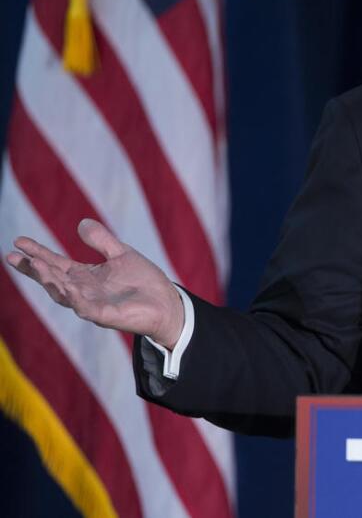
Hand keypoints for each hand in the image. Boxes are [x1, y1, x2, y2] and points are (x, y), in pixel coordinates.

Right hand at [6, 219, 183, 347]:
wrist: (167, 303)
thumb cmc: (144, 281)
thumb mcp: (122, 254)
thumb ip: (102, 241)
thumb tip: (81, 222)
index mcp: (85, 276)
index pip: (55, 263)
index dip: (37, 253)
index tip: (18, 241)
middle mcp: (83, 291)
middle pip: (52, 279)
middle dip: (33, 268)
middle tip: (13, 256)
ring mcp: (93, 305)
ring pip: (64, 294)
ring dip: (49, 281)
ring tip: (35, 265)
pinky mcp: (107, 316)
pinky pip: (87, 309)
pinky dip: (75, 299)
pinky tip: (66, 287)